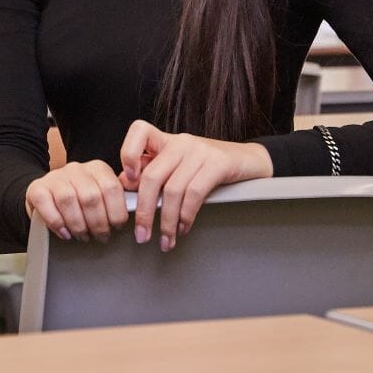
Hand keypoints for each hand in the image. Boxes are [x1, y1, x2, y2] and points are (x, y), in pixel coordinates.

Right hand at [24, 160, 128, 241]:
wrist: (47, 196)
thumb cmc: (80, 201)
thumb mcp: (100, 195)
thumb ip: (117, 200)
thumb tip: (138, 210)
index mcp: (97, 168)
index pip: (112, 188)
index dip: (116, 212)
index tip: (116, 227)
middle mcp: (76, 168)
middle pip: (91, 197)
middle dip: (98, 223)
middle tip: (100, 237)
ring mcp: (55, 177)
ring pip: (69, 200)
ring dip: (79, 224)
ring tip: (83, 236)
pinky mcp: (37, 188)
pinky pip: (47, 205)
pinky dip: (58, 223)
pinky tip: (65, 233)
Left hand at [119, 120, 272, 251]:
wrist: (249, 160)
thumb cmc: (208, 166)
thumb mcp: (178, 166)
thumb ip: (152, 171)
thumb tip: (123, 183)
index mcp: (167, 140)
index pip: (139, 132)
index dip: (128, 154)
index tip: (128, 182)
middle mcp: (180, 142)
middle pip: (152, 176)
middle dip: (144, 211)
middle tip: (141, 235)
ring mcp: (199, 151)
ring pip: (173, 190)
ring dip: (166, 222)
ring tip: (166, 240)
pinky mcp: (218, 163)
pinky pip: (194, 194)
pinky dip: (185, 216)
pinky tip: (183, 228)